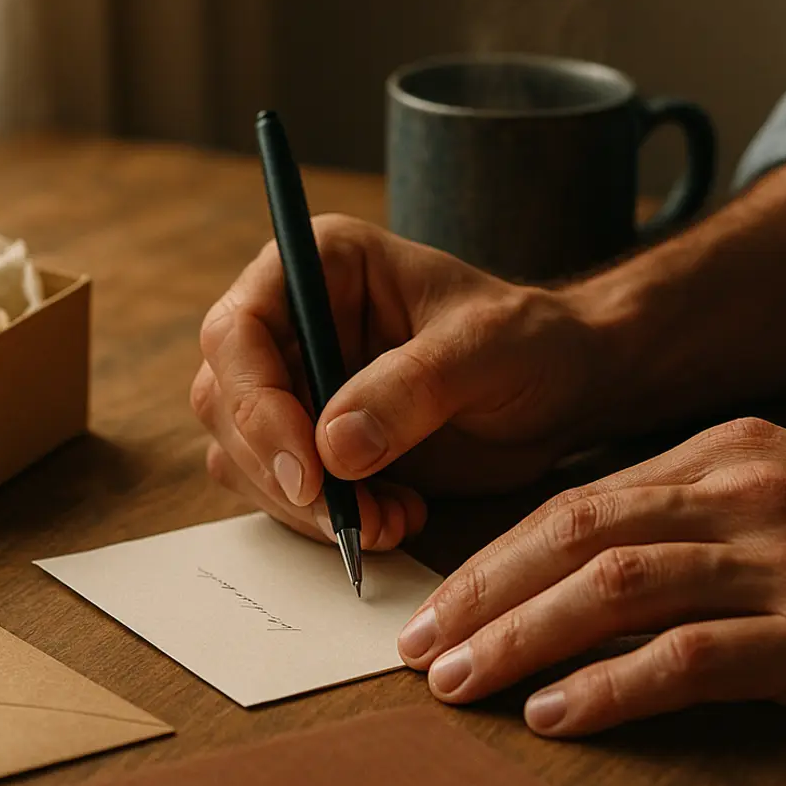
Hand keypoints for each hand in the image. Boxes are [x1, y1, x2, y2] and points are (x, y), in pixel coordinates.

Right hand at [192, 214, 608, 548]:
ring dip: (304, 506)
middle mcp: (289, 319)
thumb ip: (412, 388)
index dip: (256, 403)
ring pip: (240, 455)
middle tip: (350, 518)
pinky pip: (277, 492)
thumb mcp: (486, 350)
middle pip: (225, 400)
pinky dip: (325, 521)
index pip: (238, 330)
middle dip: (280, 470)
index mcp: (320, 264)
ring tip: (391, 519)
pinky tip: (393, 518)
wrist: (560, 390)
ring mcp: (292, 383)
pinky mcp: (307, 441)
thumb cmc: (530, 342)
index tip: (308, 472)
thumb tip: (332, 447)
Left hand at [398, 417, 785, 734]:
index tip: (436, 600)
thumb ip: (697, 500)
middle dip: (481, 591)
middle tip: (415, 644)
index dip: (495, 554)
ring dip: (522, 637)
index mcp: (728, 453)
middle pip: (575, 534)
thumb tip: (590, 542)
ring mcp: (783, 563)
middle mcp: (743, 494)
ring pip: (615, 589)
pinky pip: (691, 658)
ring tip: (458, 681)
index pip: (577, 500)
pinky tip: (556, 714)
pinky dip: (613, 687)